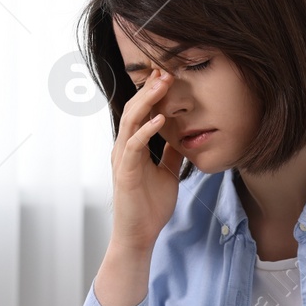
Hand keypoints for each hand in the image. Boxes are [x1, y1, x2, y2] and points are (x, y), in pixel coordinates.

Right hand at [109, 65, 185, 254]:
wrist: (139, 236)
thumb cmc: (150, 207)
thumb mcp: (167, 174)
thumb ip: (170, 154)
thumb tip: (182, 138)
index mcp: (133, 147)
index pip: (141, 112)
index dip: (152, 93)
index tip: (167, 75)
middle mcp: (124, 148)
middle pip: (133, 109)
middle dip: (150, 89)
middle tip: (165, 70)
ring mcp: (123, 159)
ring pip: (131, 121)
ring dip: (148, 101)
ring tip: (163, 84)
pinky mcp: (125, 172)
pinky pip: (134, 145)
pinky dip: (147, 130)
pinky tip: (161, 119)